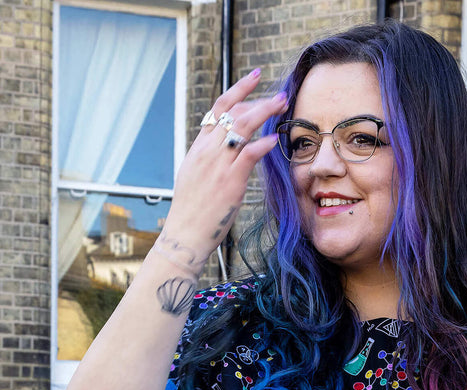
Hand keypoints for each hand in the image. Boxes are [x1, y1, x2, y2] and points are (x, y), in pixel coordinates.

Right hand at [157, 69, 287, 271]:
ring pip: (241, 127)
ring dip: (264, 112)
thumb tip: (224, 151)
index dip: (237, 92)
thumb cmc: (193, 211)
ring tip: (281, 106)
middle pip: (232, 112)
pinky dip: (262, 144)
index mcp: (199, 148)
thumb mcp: (194, 177)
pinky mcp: (229, 180)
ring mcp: (218, 164)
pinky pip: (248, 154)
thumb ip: (209, 160)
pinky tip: (274, 139)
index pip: (218, 110)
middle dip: (257, 99)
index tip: (253, 80)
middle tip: (278, 94)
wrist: (185, 233)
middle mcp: (207, 151)